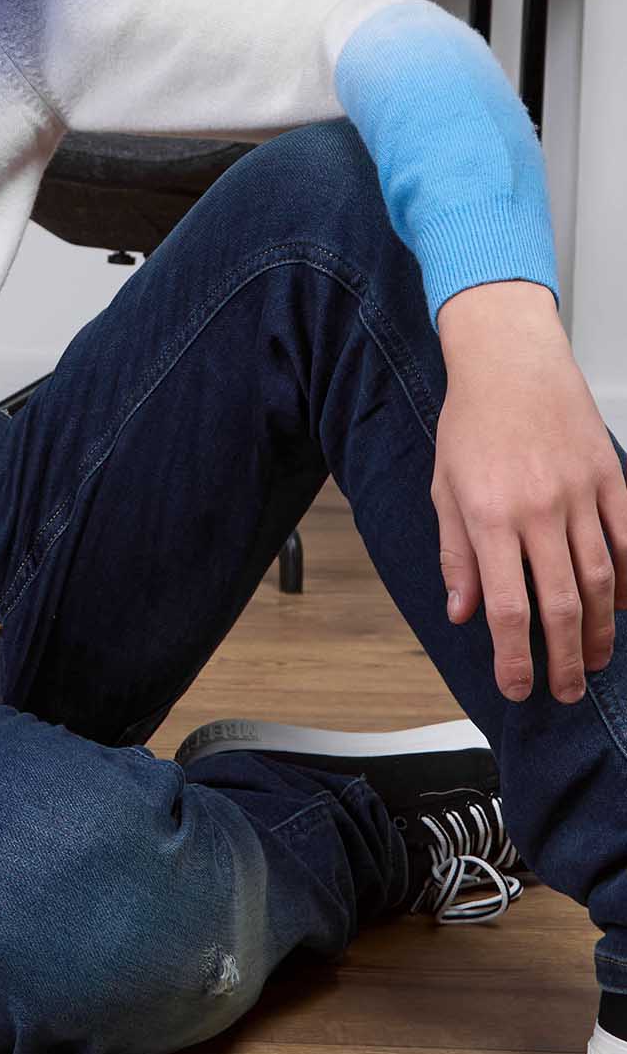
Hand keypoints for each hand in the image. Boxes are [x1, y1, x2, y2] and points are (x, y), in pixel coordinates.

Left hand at [434, 283, 626, 702]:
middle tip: (564, 691)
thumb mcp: (445, 490)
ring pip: (601, 580)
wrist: (511, 362)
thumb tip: (461, 615)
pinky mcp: (610, 477)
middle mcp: (538, 510)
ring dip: (599, 629)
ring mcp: (580, 494)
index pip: (506, 606)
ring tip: (592, 659)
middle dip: (563, 658)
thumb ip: (456, 556)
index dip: (514, 657)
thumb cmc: (472, 424)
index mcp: (489, 516)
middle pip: (561, 604)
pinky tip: (622, 607)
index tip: (517, 688)